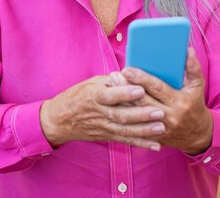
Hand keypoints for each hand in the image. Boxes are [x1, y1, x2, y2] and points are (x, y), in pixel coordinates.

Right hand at [39, 75, 165, 149]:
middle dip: (141, 115)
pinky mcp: (107, 136)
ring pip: (125, 130)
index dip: (125, 93)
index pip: (110, 95)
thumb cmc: (76, 96)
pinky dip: (141, 144)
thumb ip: (111, 81)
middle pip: (121, 115)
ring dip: (144, 131)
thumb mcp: (90, 83)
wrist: (59, 120)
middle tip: (160, 112)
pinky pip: (125, 141)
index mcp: (94, 96)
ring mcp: (103, 127)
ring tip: (161, 128)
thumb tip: (131, 75)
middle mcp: (99, 113)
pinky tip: (155, 145)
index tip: (141, 89)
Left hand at [121, 48, 212, 154]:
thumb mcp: (198, 86)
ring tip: (111, 86)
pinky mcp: (153, 136)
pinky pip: (135, 126)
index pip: (157, 88)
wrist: (198, 135)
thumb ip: (193, 68)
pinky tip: (115, 104)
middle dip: (126, 87)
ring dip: (122, 100)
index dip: (141, 78)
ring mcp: (160, 128)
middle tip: (114, 75)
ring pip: (136, 114)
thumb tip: (187, 50)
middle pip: (142, 101)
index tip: (127, 69)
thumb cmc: (195, 104)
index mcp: (179, 101)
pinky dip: (125, 115)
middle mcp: (169, 116)